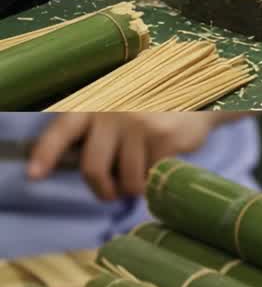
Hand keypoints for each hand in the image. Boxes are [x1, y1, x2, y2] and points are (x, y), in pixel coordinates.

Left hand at [27, 113, 224, 200]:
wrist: (201, 92)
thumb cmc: (154, 106)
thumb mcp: (121, 107)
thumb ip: (101, 129)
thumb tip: (85, 170)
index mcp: (96, 104)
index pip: (62, 131)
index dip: (46, 154)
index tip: (35, 175)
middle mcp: (114, 113)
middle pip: (93, 168)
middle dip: (102, 190)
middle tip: (110, 194)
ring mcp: (140, 126)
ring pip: (126, 180)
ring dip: (134, 187)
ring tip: (144, 176)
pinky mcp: (165, 139)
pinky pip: (152, 176)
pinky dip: (156, 179)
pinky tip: (163, 164)